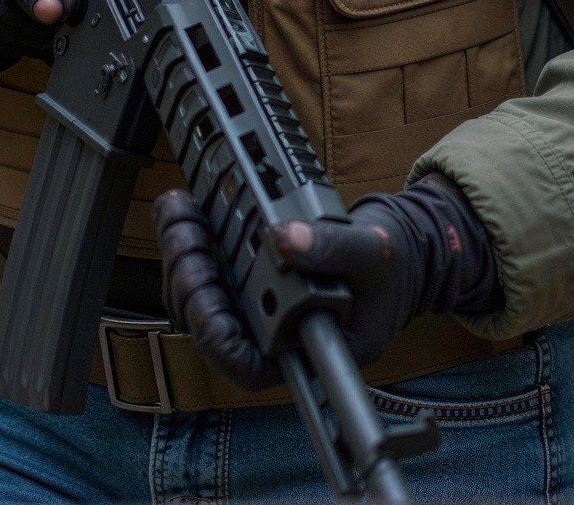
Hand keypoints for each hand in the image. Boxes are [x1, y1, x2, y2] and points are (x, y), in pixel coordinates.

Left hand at [153, 175, 498, 387]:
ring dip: (180, 254)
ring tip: (181, 212)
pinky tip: (185, 209)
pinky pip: (202, 271)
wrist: (393, 250)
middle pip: (208, 325)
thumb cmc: (389, 266)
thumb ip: (330, 248)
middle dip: (189, 277)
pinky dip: (188, 239)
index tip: (203, 291)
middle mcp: (272, 338)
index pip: (247, 365)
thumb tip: (282, 239)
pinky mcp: (245, 281)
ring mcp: (254, 309)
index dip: (214, 335)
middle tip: (186, 230)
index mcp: (304, 350)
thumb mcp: (372, 253)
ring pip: (196, 298)